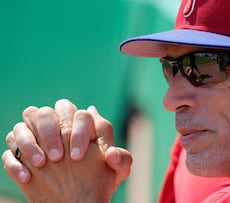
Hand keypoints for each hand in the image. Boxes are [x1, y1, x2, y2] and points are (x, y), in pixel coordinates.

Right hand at [2, 99, 131, 201]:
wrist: (81, 201)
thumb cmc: (101, 181)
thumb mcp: (116, 173)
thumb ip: (121, 160)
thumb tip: (112, 150)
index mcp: (80, 126)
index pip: (78, 114)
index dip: (78, 131)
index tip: (79, 156)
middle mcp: (57, 129)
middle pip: (45, 112)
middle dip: (50, 131)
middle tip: (58, 157)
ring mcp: (36, 142)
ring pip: (21, 126)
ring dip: (29, 143)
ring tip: (42, 164)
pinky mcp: (20, 159)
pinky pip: (8, 153)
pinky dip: (15, 163)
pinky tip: (27, 179)